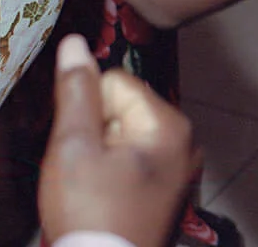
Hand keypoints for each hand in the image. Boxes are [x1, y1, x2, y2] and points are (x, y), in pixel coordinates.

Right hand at [38, 33, 198, 246]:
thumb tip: (75, 42)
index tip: (82, 148)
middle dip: (94, 131)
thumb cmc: (89, 214)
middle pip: (119, 107)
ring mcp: (178, 169)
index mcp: (168, 125)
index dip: (87, 110)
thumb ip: (76, 91)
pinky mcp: (166, 190)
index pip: (113, 82)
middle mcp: (183, 142)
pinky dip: (110, 171)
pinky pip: (129, 158)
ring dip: (98, 152)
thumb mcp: (73, 147)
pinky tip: (102, 197)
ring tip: (91, 186)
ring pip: (119, 133)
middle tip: (85, 171)